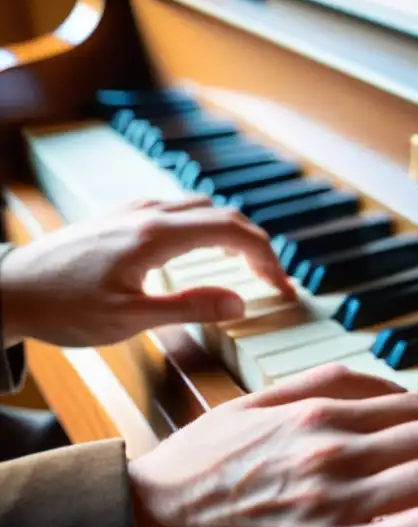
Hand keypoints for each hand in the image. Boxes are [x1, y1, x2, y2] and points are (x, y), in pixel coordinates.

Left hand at [0, 197, 292, 346]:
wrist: (6, 291)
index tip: (281, 287)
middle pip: (222, 214)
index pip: (233, 232)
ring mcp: (132, 211)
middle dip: (256, 245)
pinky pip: (176, 209)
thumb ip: (190, 308)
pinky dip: (203, 226)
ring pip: (200, 207)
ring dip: (230, 232)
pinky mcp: (119, 217)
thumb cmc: (62, 308)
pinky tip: (199, 249)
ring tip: (244, 265)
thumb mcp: (130, 319)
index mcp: (157, 236)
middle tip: (272, 280)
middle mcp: (148, 214)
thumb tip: (240, 304)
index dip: (267, 258)